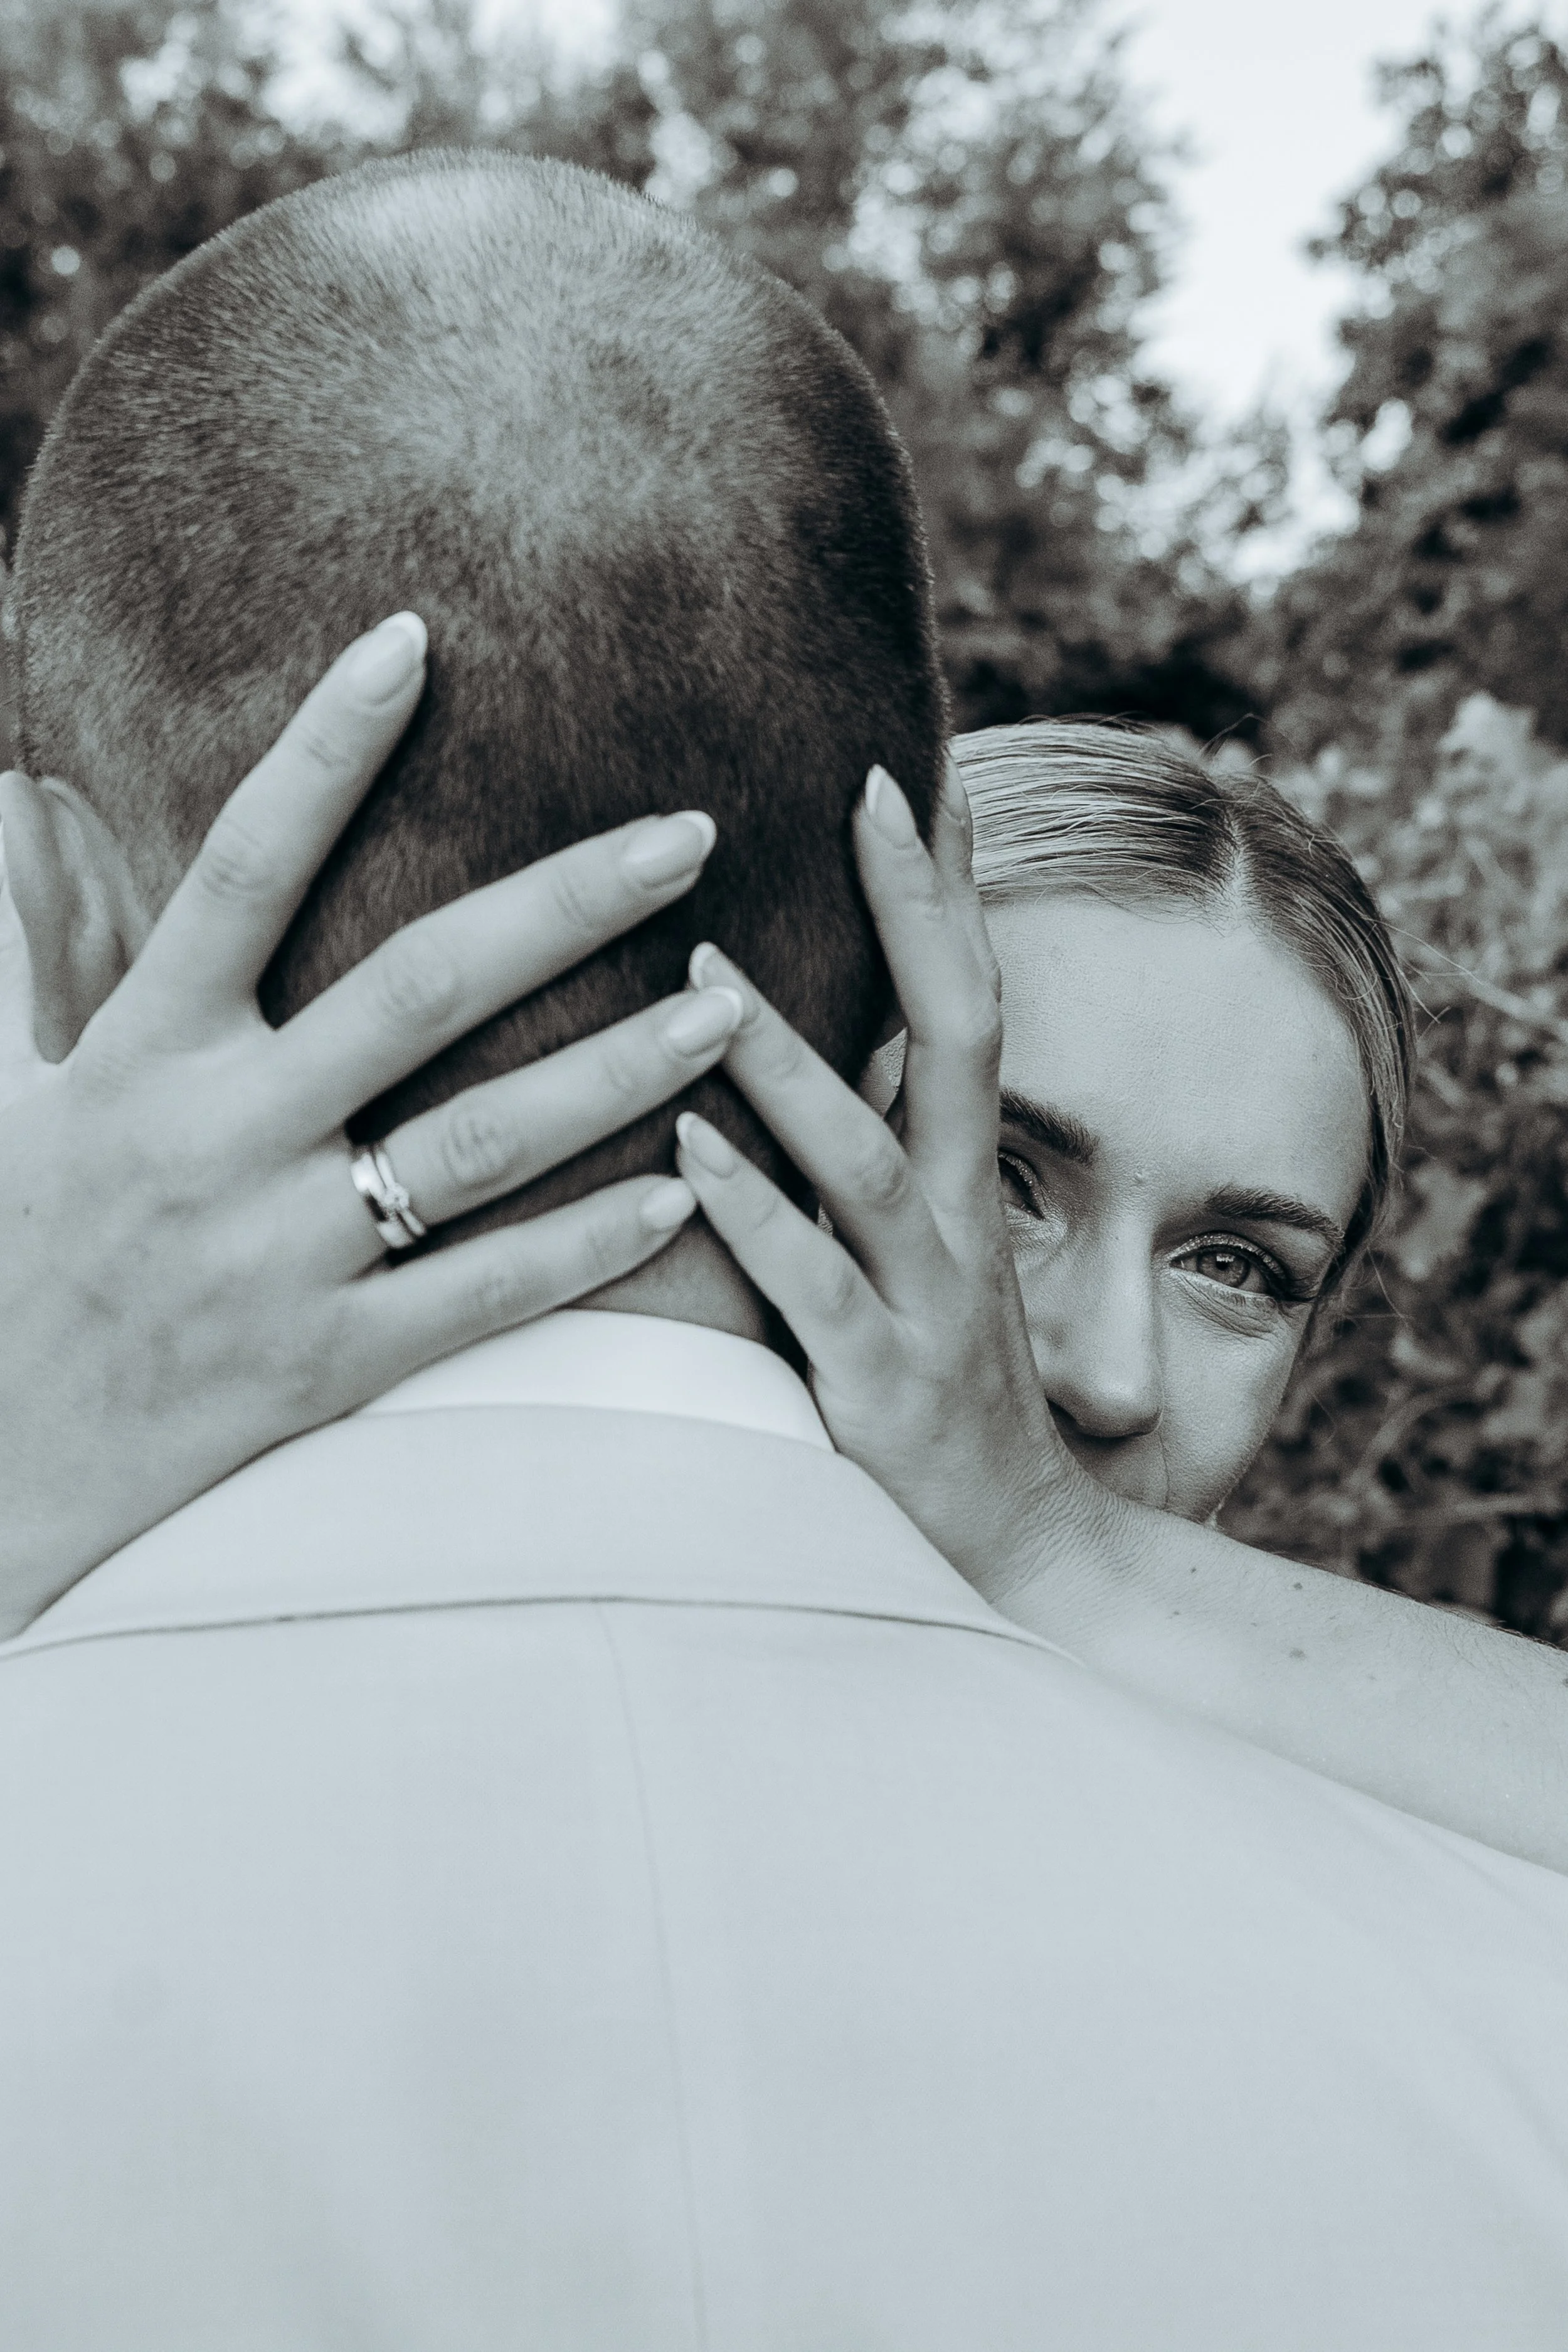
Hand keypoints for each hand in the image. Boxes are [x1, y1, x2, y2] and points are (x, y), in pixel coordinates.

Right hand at [0, 614, 743, 1630]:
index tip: (412, 640)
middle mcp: (219, 1139)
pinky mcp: (322, 1365)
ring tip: (732, 1012)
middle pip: (416, 989)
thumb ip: (20, 946)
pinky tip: (684, 1196)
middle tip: (691, 835)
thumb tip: (18, 799)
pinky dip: (584, 1247)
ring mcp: (278, 1258)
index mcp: (138, 1052)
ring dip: (615, 1072)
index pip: (239, 865)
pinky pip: (478, 1297)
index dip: (323, 748)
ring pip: (478, 1145)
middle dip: (565, 904)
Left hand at [673, 760, 1102, 1600]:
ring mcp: (926, 1303)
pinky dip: (752, 1207)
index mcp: (962, 1182)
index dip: (946, 890)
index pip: (969, 1003)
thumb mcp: (918, 1258)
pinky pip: (811, 1285)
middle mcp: (959, 1221)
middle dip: (919, 914)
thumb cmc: (937, 1391)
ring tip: (701, 965)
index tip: (909, 771)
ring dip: (789, 1057)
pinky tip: (686, 1143)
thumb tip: (812, 1046)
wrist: (1015, 1557)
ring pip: (865, 1157)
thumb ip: (871, 1154)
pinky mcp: (878, 1389)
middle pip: (961, 1038)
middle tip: (867, 790)